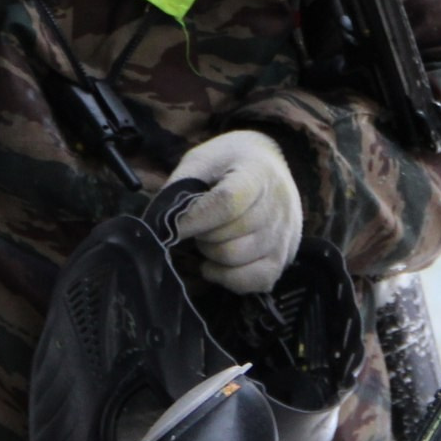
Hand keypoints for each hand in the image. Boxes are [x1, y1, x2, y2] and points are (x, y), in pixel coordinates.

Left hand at [167, 129, 301, 293]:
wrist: (269, 163)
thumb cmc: (229, 162)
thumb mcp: (201, 160)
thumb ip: (179, 188)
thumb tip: (156, 224)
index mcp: (257, 173)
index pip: (227, 204)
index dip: (194, 220)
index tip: (172, 227)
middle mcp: (278, 206)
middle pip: (229, 237)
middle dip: (202, 235)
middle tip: (199, 225)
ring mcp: (284, 235)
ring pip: (236, 260)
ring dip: (212, 254)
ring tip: (211, 237)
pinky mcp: (284, 258)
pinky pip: (255, 281)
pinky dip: (229, 277)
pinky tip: (220, 262)